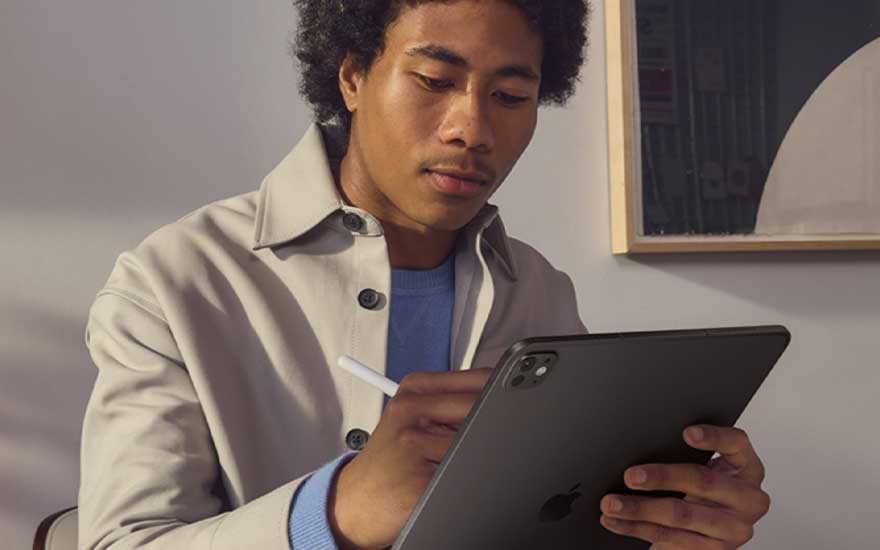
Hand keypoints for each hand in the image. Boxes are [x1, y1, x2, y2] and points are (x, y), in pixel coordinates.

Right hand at [328, 368, 493, 549]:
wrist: (355, 501)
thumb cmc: (390, 459)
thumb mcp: (414, 418)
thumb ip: (454, 403)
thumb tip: (508, 398)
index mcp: (415, 389)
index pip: (479, 380)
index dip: (506, 393)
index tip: (518, 404)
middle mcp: (411, 411)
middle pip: (482, 409)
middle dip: (495, 426)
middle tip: (490, 440)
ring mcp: (413, 445)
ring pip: (477, 444)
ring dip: (479, 457)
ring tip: (450, 464)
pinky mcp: (420, 481)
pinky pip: (465, 476)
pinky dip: (467, 480)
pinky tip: (445, 481)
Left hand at [599, 425, 770, 548]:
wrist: (718, 528)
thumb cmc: (708, 487)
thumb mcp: (709, 466)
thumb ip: (688, 453)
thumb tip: (644, 440)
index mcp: (748, 467)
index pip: (736, 444)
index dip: (713, 437)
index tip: (686, 433)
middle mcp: (748, 498)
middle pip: (703, 481)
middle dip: (662, 477)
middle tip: (630, 476)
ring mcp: (735, 528)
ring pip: (681, 515)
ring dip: (640, 509)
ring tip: (611, 503)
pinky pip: (670, 538)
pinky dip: (636, 528)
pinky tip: (616, 521)